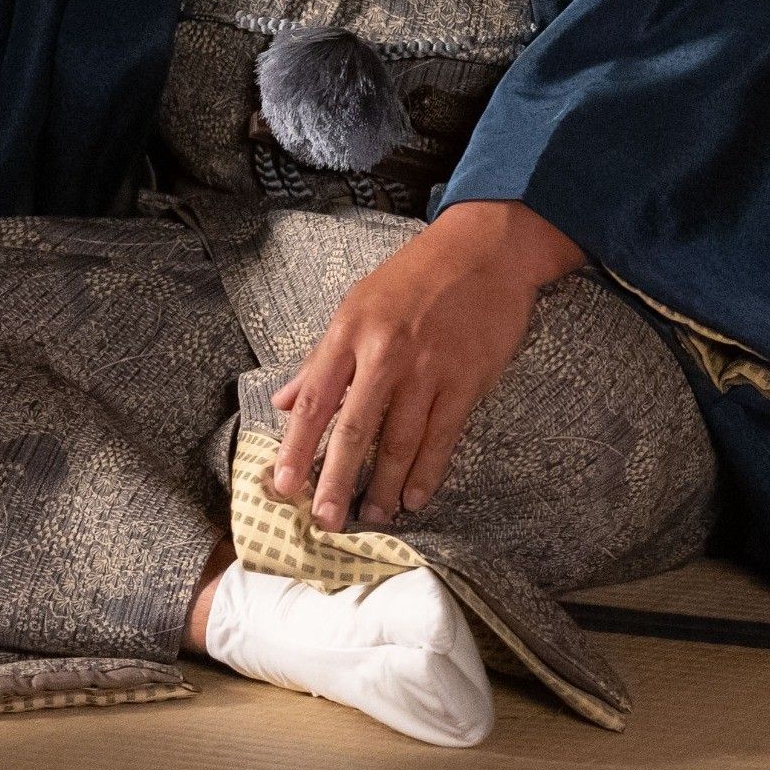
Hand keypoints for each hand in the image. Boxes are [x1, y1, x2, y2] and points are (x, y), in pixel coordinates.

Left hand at [271, 200, 583, 531]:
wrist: (485, 249)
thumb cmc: (417, 274)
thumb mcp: (358, 302)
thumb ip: (321, 356)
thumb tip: (283, 401)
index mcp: (351, 333)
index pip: (316, 401)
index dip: (297, 448)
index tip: (284, 487)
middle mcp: (386, 354)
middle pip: (355, 431)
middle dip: (337, 481)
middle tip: (326, 521)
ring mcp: (429, 369)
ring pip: (400, 442)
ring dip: (385, 486)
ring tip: (373, 515)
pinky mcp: (467, 379)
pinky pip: (443, 436)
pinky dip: (428, 471)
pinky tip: (416, 496)